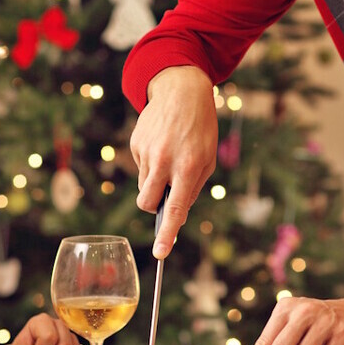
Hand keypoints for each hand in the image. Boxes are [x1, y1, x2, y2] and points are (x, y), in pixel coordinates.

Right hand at [129, 66, 216, 257]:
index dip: (167, 234)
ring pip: (144, 185)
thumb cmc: (201, 129)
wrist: (181, 90)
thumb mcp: (207, 159)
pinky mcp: (135, 143)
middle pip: (147, 203)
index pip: (175, 209)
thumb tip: (175, 213)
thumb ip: (192, 188)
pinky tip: (161, 144)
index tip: (160, 254)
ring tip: (169, 158)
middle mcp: (165, 162)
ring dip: (154, 182)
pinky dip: (150, 163)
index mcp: (188, 168)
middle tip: (164, 194)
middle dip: (153, 206)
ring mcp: (147, 152)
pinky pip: (140, 166)